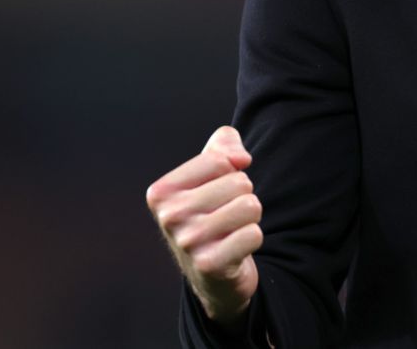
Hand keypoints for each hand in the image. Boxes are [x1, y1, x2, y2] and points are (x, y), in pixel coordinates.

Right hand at [146, 125, 263, 325]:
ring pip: (251, 206)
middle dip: (243, 196)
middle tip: (226, 215)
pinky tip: (235, 249)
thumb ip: (224, 144)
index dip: (232, 172)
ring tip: (232, 229)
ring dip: (250, 217)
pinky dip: (252, 239)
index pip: (219, 160)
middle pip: (240, 183)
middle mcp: (169, 217)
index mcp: (161, 192)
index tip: (218, 191)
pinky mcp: (209, 265)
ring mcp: (188, 243)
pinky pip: (254, 234)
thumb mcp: (210, 171)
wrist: (211, 272)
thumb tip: (241, 158)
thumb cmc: (211, 211)